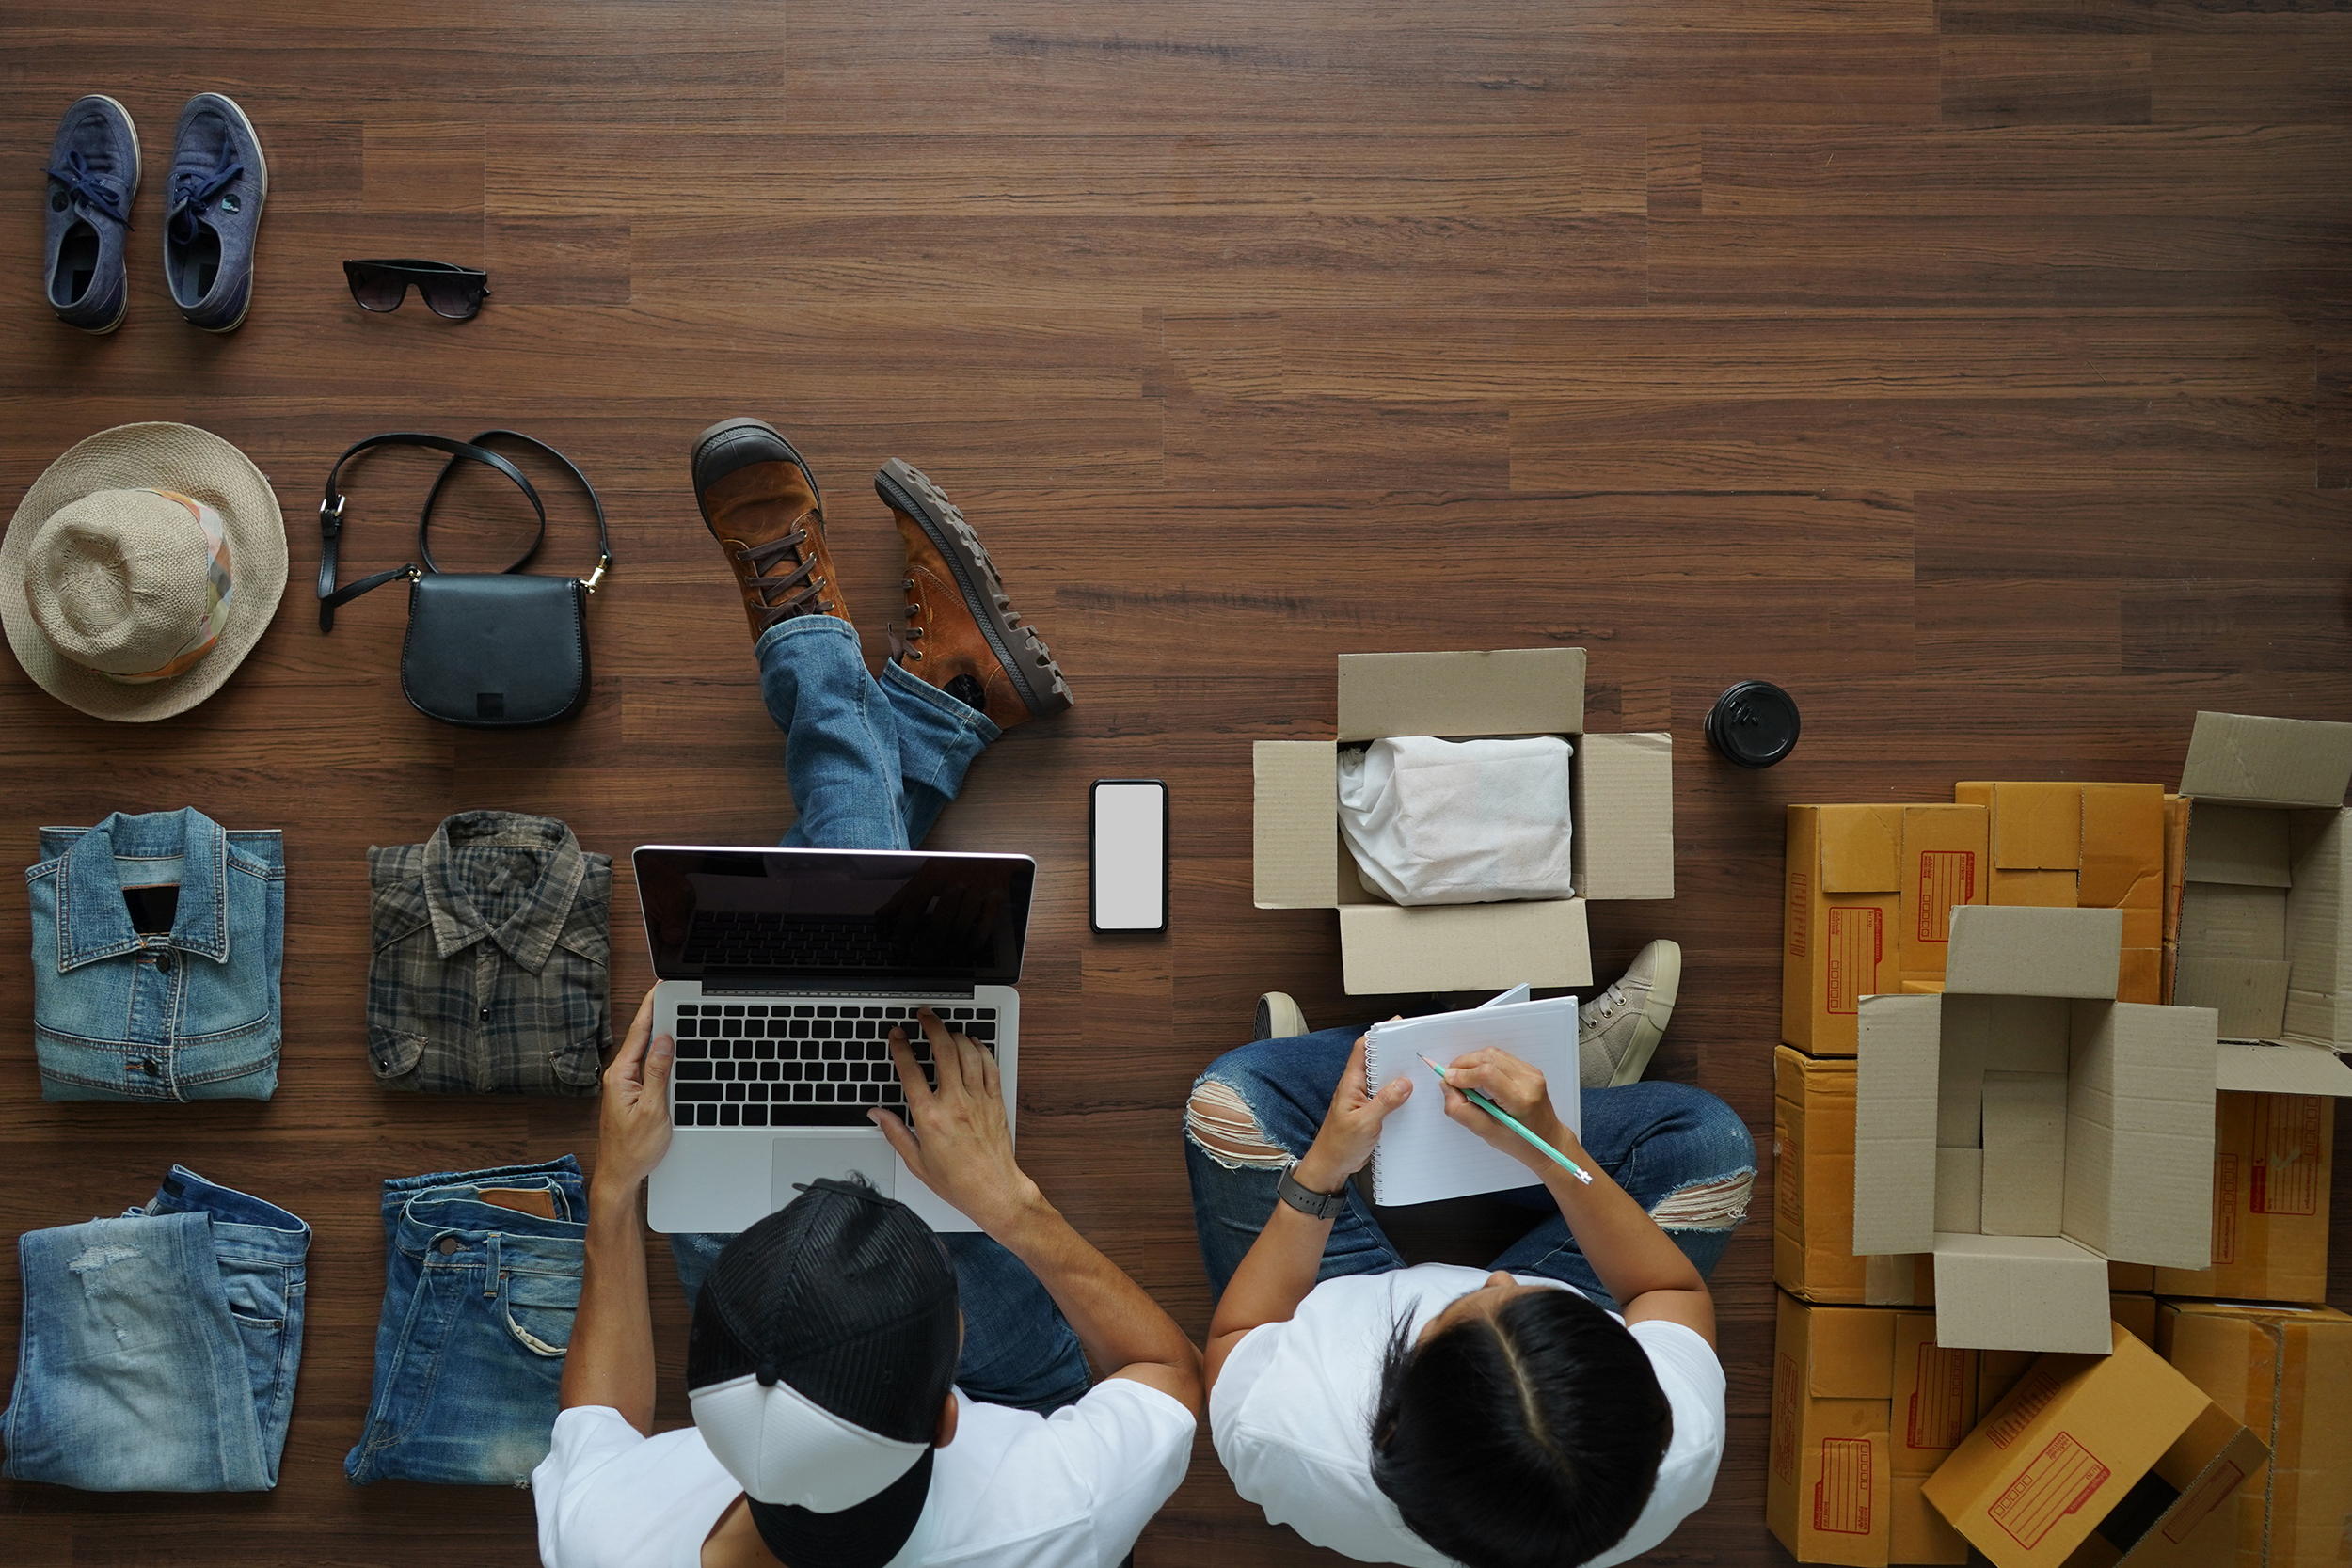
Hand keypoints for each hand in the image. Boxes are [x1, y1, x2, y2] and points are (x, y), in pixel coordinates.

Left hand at [594, 987, 675, 1196]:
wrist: (621, 1175)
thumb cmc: (633, 1149)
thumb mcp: (652, 1109)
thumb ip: (657, 1072)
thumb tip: (663, 1041)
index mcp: (620, 1076)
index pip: (639, 1033)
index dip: (651, 1008)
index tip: (661, 990)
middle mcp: (619, 1076)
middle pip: (641, 1038)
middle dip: (657, 1014)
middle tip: (674, 995)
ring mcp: (624, 1085)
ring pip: (645, 1051)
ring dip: (659, 1033)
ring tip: (675, 1013)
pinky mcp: (632, 1094)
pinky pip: (647, 1066)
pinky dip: (659, 1053)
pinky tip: (670, 1048)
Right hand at [871, 1008, 1040, 1232]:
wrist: (993, 1190)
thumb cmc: (956, 1181)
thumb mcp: (915, 1162)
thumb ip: (895, 1132)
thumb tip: (877, 1114)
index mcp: (929, 1117)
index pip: (910, 1071)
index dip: (900, 1047)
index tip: (897, 1036)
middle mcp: (954, 1102)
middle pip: (942, 1050)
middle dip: (931, 1026)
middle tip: (923, 1015)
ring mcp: (977, 1099)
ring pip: (968, 1052)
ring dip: (955, 1034)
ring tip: (945, 1028)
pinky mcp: (995, 1100)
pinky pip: (989, 1065)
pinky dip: (981, 1049)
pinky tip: (973, 1044)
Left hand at [1293, 1036, 1411, 1193]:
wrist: (1331, 1166)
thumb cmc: (1339, 1145)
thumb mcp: (1365, 1123)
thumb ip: (1384, 1102)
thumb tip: (1404, 1083)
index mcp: (1351, 1083)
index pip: (1363, 1049)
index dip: (1379, 1034)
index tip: (1398, 1025)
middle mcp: (1357, 1087)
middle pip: (1377, 1060)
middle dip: (1395, 1052)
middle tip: (1417, 1047)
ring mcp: (1364, 1098)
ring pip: (1384, 1078)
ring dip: (1399, 1074)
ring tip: (1420, 1069)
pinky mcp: (1371, 1111)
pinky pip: (1387, 1096)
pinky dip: (1400, 1093)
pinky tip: (1413, 1096)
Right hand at [1437, 1047, 1577, 1173]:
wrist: (1548, 1140)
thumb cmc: (1520, 1142)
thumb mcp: (1486, 1132)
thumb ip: (1461, 1110)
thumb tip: (1447, 1086)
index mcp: (1521, 1100)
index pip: (1486, 1075)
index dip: (1462, 1074)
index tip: (1447, 1080)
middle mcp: (1529, 1081)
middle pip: (1488, 1059)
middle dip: (1463, 1064)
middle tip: (1450, 1078)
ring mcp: (1531, 1073)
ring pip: (1492, 1054)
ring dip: (1472, 1061)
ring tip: (1462, 1078)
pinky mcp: (1529, 1069)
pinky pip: (1500, 1057)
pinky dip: (1483, 1062)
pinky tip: (1477, 1076)